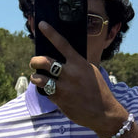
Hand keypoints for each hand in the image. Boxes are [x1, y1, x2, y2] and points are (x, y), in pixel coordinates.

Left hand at [29, 22, 127, 137]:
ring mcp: (64, 87)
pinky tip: (47, 90)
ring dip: (35, 77)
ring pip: (40, 78)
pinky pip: (45, 92)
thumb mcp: (90, 71)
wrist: (102, 112)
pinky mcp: (60, 100)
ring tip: (36, 77)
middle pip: (44, 61)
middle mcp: (70, 73)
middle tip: (34, 62)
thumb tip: (61, 59)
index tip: (41, 24)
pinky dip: (44, 90)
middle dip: (35, 60)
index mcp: (79, 63)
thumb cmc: (97, 90)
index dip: (50, 32)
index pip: (62, 44)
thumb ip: (76, 64)